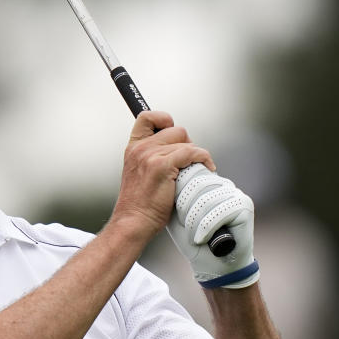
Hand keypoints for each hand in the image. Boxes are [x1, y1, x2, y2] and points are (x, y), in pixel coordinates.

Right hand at [111, 111, 215, 237]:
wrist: (134, 221)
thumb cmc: (139, 204)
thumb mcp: (140, 173)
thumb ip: (152, 157)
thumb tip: (178, 150)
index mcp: (133, 148)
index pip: (147, 117)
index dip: (163, 120)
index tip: (172, 132)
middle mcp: (140, 148)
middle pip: (175, 130)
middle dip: (187, 143)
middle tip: (188, 160)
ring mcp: (150, 156)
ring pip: (186, 142)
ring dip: (196, 155)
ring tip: (195, 169)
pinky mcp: (163, 166)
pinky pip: (192, 153)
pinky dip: (203, 159)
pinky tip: (205, 169)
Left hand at [166, 163, 258, 288]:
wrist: (212, 265)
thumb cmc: (194, 241)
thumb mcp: (176, 214)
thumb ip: (174, 194)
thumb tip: (168, 175)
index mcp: (206, 182)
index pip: (190, 172)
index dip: (179, 194)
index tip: (178, 215)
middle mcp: (222, 184)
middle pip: (197, 183)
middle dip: (184, 208)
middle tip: (185, 227)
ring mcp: (235, 193)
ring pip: (206, 199)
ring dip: (194, 222)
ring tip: (194, 236)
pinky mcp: (244, 205)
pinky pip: (220, 211)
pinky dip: (206, 228)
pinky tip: (202, 239)